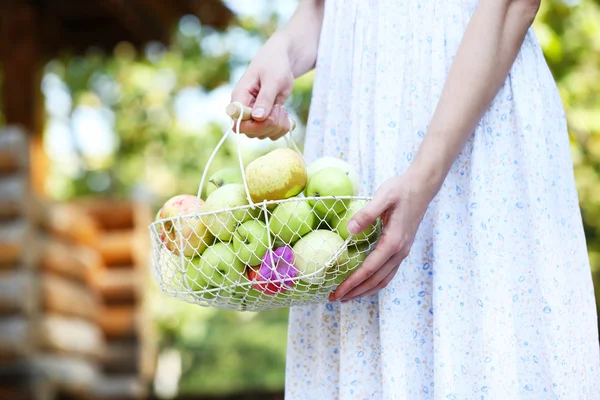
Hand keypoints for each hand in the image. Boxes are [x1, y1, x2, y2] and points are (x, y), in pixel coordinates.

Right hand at [230, 33, 294, 139]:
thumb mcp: (272, 79)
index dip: (254, 126)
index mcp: (239, 98)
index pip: (238, 124)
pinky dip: (283, 127)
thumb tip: (257, 117)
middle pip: (251, 132)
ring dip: (278, 125)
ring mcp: (254, 116)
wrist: (281, 60)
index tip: (270, 116)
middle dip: (270, 125)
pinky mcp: (265, 119)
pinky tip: (285, 114)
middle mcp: (244, 110)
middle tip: (279, 108)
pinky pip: (272, 133)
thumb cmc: (274, 65)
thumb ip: (265, 99)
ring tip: (281, 107)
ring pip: (263, 134)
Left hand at [329, 173, 435, 302]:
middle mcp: (399, 251)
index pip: (369, 269)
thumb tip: (349, 230)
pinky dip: (374, 283)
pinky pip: (387, 273)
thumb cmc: (401, 189)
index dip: (352, 283)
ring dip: (364, 291)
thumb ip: (366, 214)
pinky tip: (363, 284)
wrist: (421, 187)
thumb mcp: (382, 196)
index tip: (337, 291)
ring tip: (346, 297)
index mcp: (393, 241)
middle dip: (355, 292)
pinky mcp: (401, 249)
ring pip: (383, 280)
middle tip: (334, 299)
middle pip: (375, 280)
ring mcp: (402, 252)